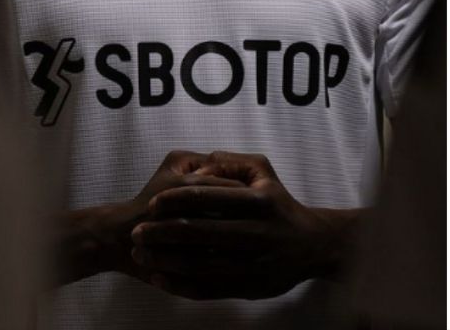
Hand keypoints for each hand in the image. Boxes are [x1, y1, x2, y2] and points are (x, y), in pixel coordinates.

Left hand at [130, 152, 354, 299]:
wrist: (313, 246)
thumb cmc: (281, 206)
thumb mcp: (266, 173)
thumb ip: (234, 162)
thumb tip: (202, 161)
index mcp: (259, 201)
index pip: (207, 196)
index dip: (174, 199)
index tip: (152, 203)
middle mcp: (256, 231)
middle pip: (197, 232)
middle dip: (160, 232)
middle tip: (136, 232)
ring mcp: (251, 262)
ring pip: (198, 263)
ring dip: (163, 260)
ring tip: (141, 255)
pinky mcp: (247, 286)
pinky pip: (206, 288)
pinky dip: (179, 285)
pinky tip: (159, 279)